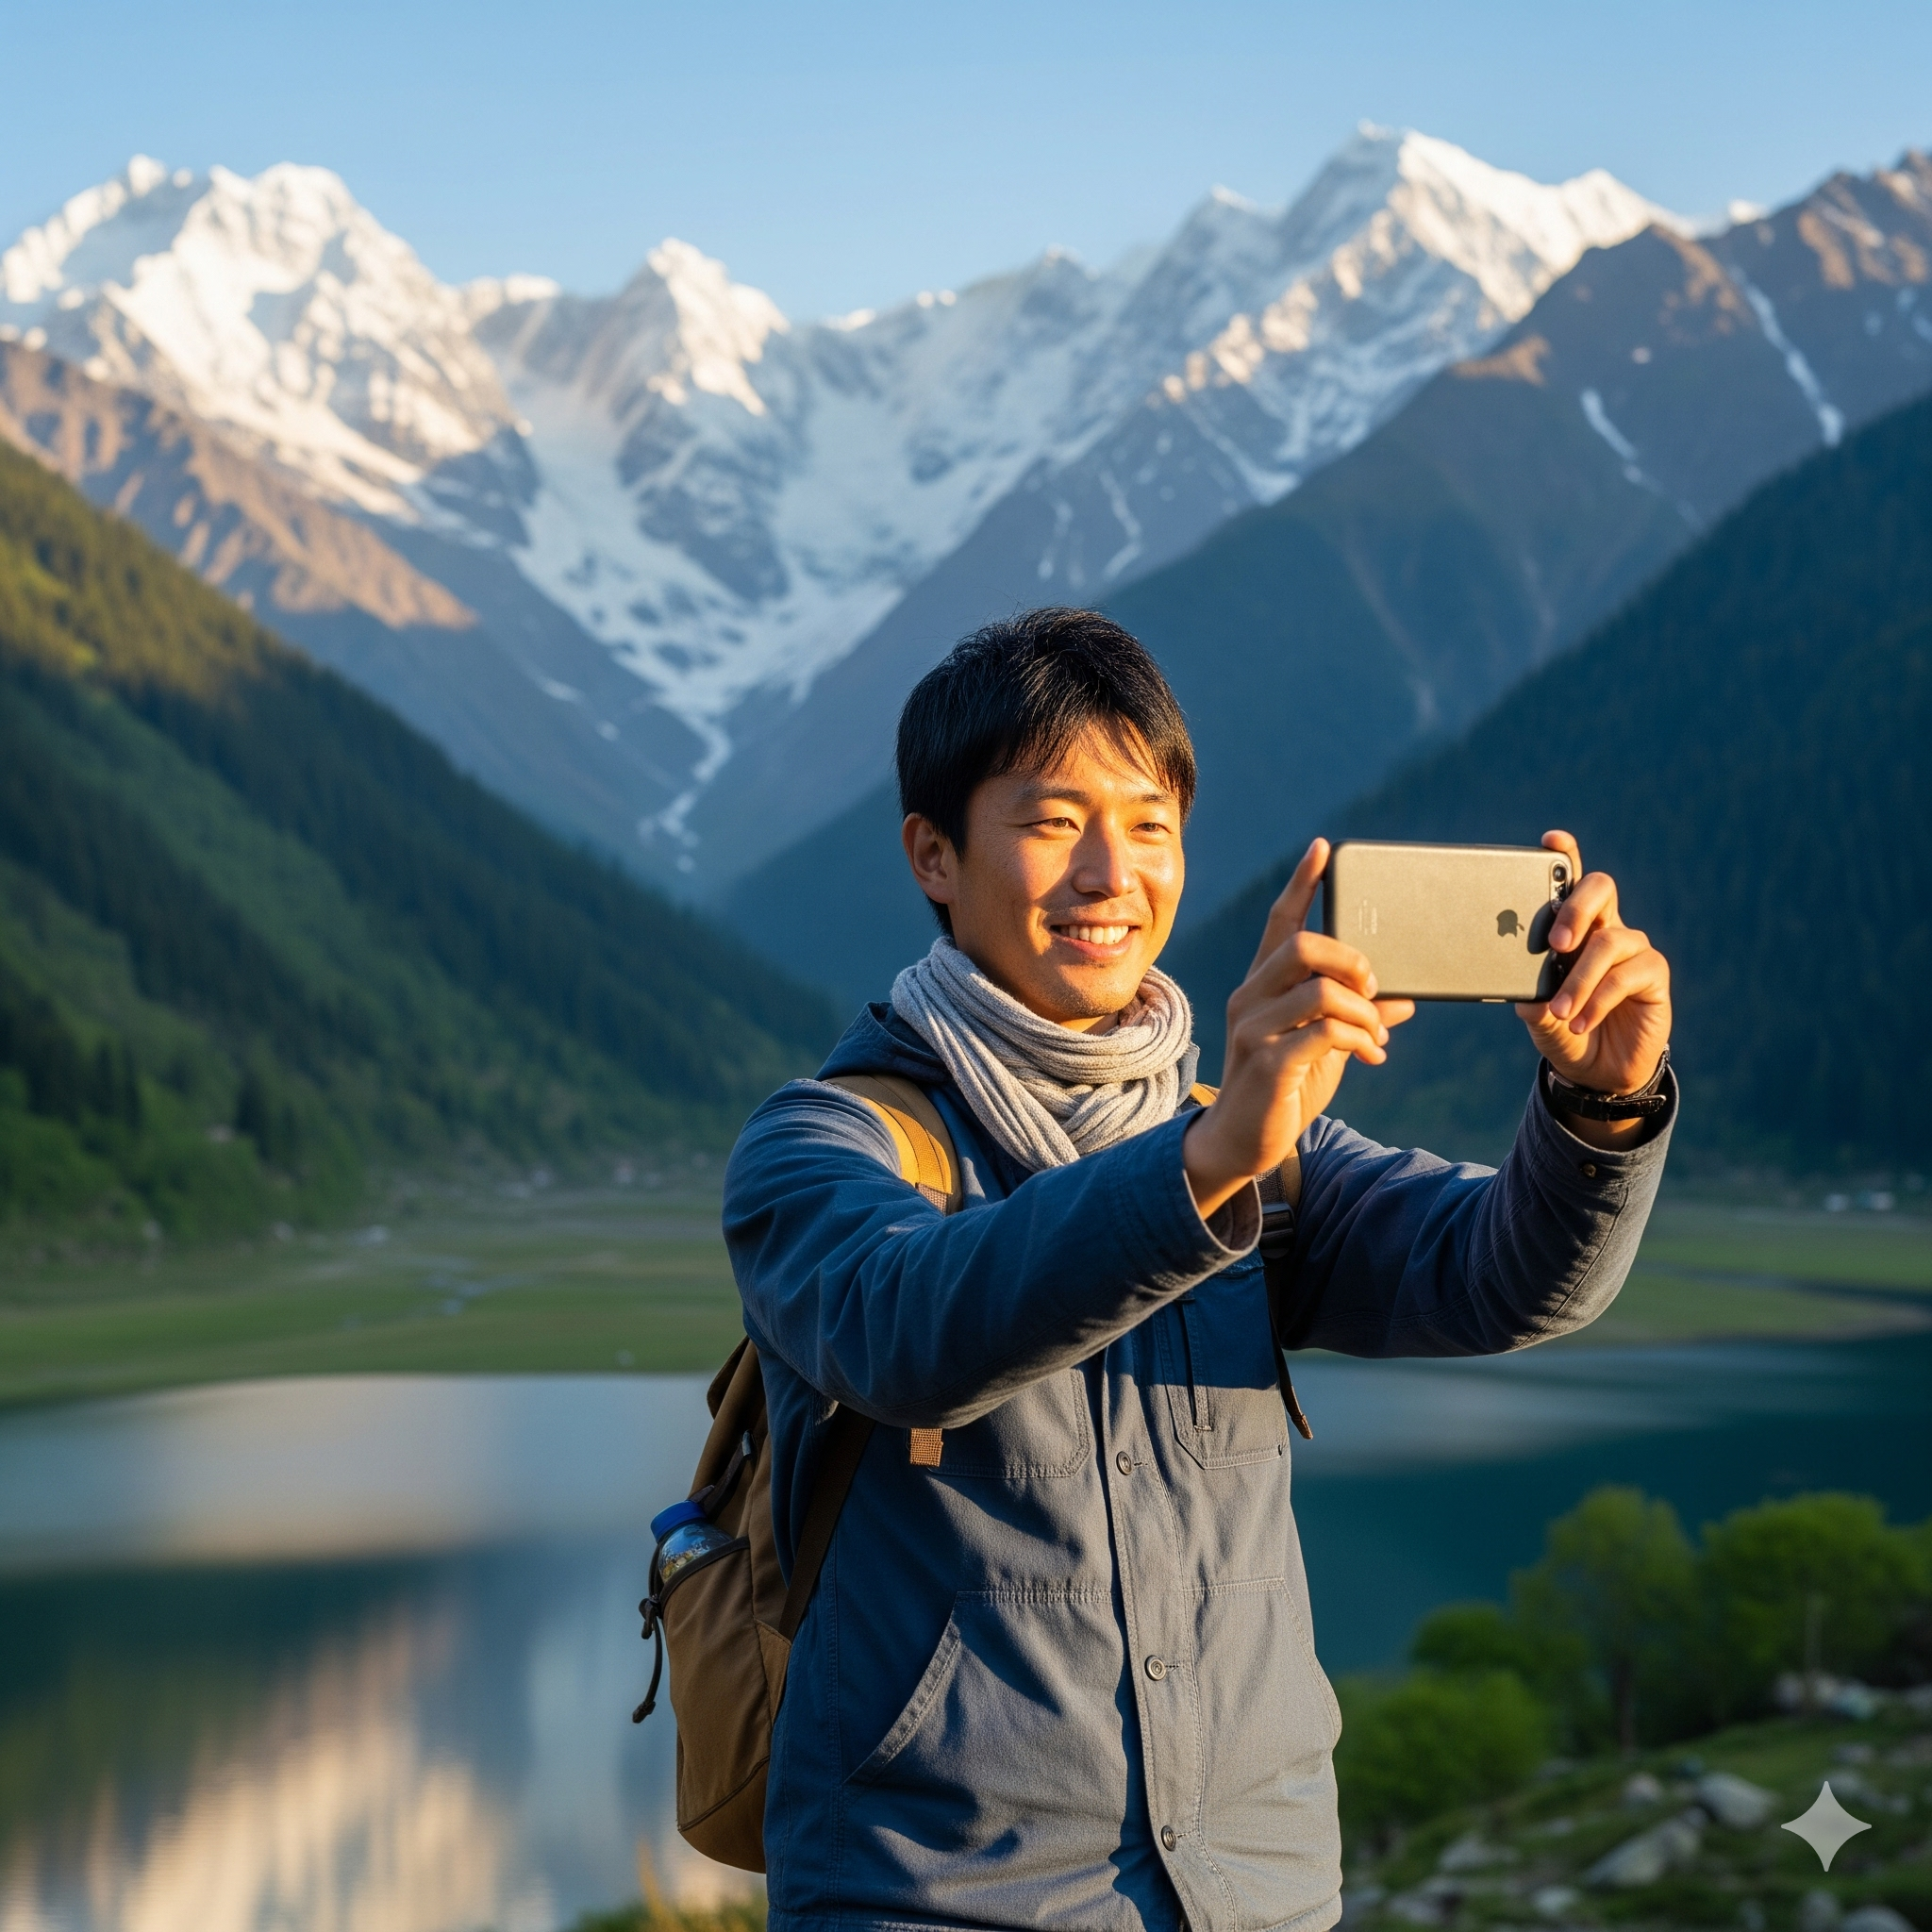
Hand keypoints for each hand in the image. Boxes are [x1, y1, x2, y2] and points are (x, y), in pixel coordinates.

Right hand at [1184, 838, 1414, 1218]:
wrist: (1241, 1144)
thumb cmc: (1282, 1090)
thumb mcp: (1324, 1049)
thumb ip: (1355, 1018)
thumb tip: (1403, 999)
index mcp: (1262, 986)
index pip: (1281, 922)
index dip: (1303, 884)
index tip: (1325, 849)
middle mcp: (1250, 997)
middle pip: (1303, 947)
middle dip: (1352, 960)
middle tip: (1373, 987)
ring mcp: (1254, 1029)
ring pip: (1321, 990)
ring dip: (1364, 1012)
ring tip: (1376, 1037)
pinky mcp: (1267, 1062)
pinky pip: (1326, 1033)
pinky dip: (1360, 1040)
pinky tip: (1370, 1057)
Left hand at [1517, 831, 1671, 1146]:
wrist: (1597, 1072)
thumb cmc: (1563, 1030)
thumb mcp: (1536, 1016)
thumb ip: (1526, 998)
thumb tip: (1521, 991)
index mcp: (1573, 929)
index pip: (1571, 882)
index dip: (1565, 856)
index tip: (1551, 840)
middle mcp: (1605, 929)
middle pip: (1600, 888)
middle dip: (1575, 907)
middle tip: (1554, 943)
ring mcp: (1633, 951)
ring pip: (1610, 942)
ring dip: (1580, 979)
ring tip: (1559, 1010)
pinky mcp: (1654, 975)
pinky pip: (1628, 975)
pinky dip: (1599, 999)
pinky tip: (1581, 1021)